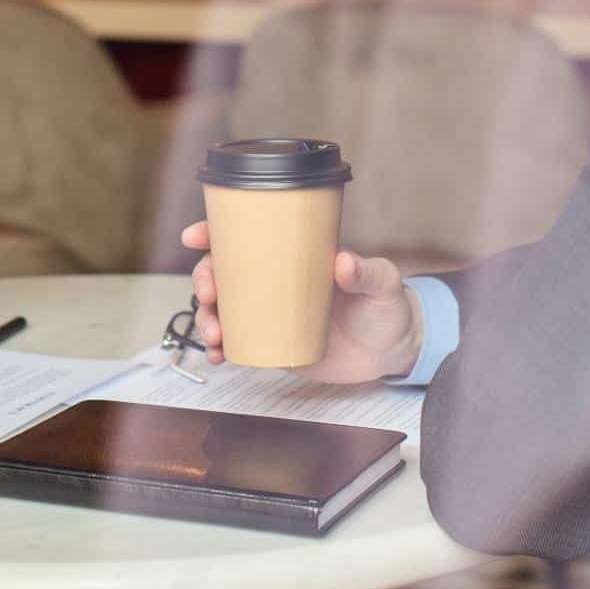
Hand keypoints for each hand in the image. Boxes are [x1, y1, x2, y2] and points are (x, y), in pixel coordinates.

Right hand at [181, 220, 422, 383]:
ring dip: (206, 317)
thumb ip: (366, 272)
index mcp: (296, 256)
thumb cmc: (388, 307)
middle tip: (208, 293)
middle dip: (204, 278)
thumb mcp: (383, 283)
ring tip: (214, 334)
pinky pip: (237, 343)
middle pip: (225, 272)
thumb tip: (343, 261)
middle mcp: (277, 281)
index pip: (250, 236)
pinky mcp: (274, 344)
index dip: (216, 233)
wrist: (393, 351)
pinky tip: (217, 356)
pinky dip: (220, 349)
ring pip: (224, 309)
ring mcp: (272, 313)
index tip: (195, 236)